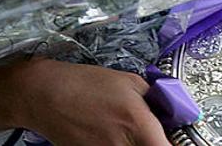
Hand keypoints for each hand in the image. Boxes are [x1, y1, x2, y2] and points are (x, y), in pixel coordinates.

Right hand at [0, 58, 168, 145]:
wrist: (46, 95)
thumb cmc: (86, 84)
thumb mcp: (130, 82)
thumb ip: (156, 101)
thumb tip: (174, 116)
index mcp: (138, 124)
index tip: (175, 140)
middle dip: (155, 143)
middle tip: (154, 134)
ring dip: (137, 145)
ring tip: (128, 132)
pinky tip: (113, 136)